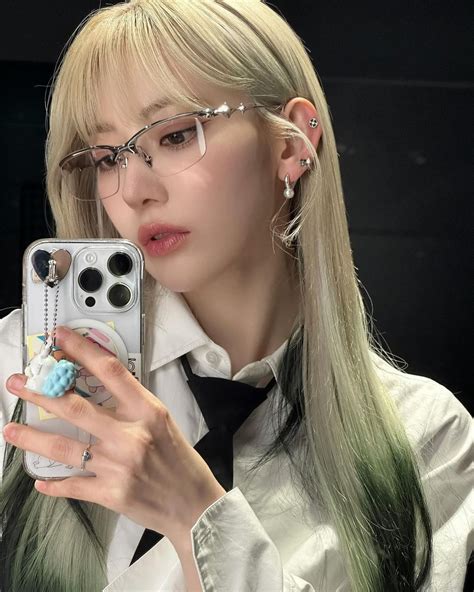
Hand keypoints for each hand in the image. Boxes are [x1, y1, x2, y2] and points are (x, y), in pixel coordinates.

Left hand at [3, 325, 225, 543]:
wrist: (194, 505)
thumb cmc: (180, 460)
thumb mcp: (162, 421)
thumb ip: (132, 406)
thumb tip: (97, 391)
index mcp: (147, 411)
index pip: (110, 372)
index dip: (82, 351)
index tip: (61, 338)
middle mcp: (130, 436)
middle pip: (76, 408)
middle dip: (42, 392)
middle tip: (18, 382)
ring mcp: (117, 466)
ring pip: (65, 449)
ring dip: (33, 438)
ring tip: (10, 430)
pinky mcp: (111, 493)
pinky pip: (73, 486)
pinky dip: (54, 485)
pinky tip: (40, 481)